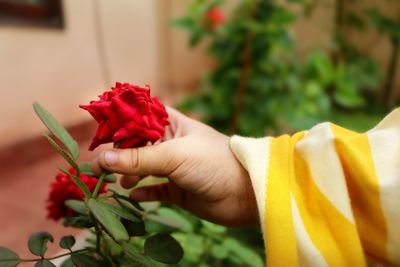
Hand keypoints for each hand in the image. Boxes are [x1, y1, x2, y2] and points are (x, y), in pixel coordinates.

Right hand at [91, 108, 257, 226]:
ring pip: (142, 168)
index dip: (119, 121)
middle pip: (136, 145)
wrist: (245, 193)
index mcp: (172, 125)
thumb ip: (137, 159)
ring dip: (127, 174)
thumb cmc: (213, 162)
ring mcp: (174, 168)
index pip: (139, 117)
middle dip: (118, 153)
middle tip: (98, 165)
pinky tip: (133, 195)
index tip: (97, 130)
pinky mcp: (177, 190)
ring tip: (117, 181)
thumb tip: (100, 160)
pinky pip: (153, 190)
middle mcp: (171, 144)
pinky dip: (142, 192)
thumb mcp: (174, 155)